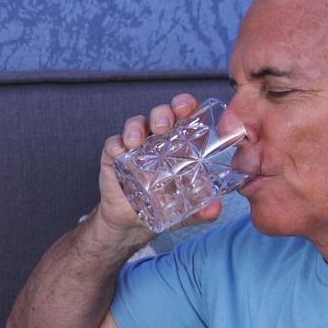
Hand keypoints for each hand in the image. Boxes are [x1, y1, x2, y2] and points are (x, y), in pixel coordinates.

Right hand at [98, 93, 221, 233]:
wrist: (132, 222)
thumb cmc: (163, 207)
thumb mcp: (186, 210)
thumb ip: (202, 210)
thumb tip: (214, 209)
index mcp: (180, 144)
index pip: (185, 115)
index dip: (186, 105)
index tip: (187, 108)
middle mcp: (157, 139)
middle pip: (161, 114)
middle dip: (163, 113)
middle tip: (163, 126)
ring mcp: (135, 146)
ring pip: (136, 124)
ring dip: (136, 127)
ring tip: (136, 141)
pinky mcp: (114, 156)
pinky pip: (113, 143)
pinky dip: (115, 144)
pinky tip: (119, 151)